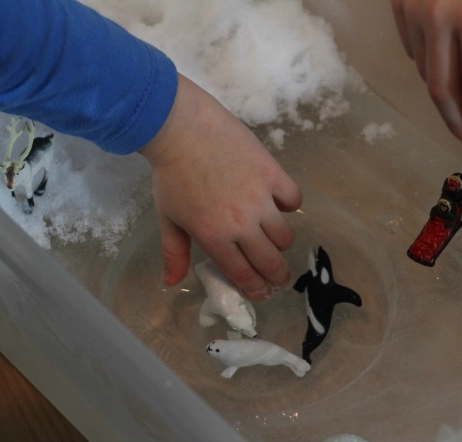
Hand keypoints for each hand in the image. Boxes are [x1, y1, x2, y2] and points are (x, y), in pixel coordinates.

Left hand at [139, 74, 301, 300]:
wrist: (181, 128)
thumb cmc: (171, 174)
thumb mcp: (167, 218)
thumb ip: (174, 252)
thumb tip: (172, 282)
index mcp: (215, 237)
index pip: (244, 274)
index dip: (256, 288)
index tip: (263, 293)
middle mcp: (242, 224)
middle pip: (271, 261)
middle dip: (277, 276)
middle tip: (278, 276)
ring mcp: (260, 199)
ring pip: (285, 235)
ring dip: (281, 242)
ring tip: (274, 237)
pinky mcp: (273, 174)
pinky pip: (294, 199)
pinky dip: (290, 205)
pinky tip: (279, 202)